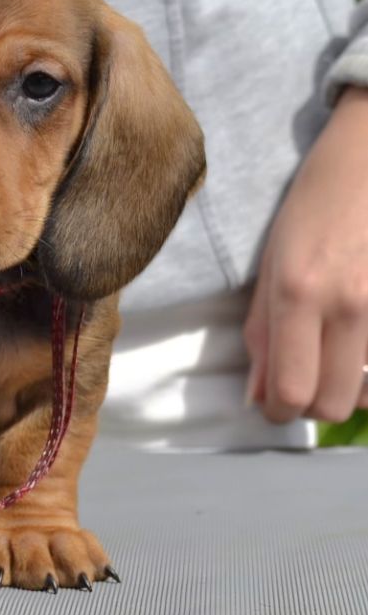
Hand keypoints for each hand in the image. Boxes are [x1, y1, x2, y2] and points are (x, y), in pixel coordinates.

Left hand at [244, 86, 367, 422]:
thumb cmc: (314, 204)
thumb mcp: (271, 263)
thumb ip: (261, 332)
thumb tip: (257, 395)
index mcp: (299, 292)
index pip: (290, 391)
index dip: (277, 410)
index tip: (273, 401)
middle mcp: (348, 305)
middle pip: (333, 406)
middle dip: (310, 404)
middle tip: (303, 378)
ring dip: (348, 390)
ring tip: (335, 357)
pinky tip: (361, 345)